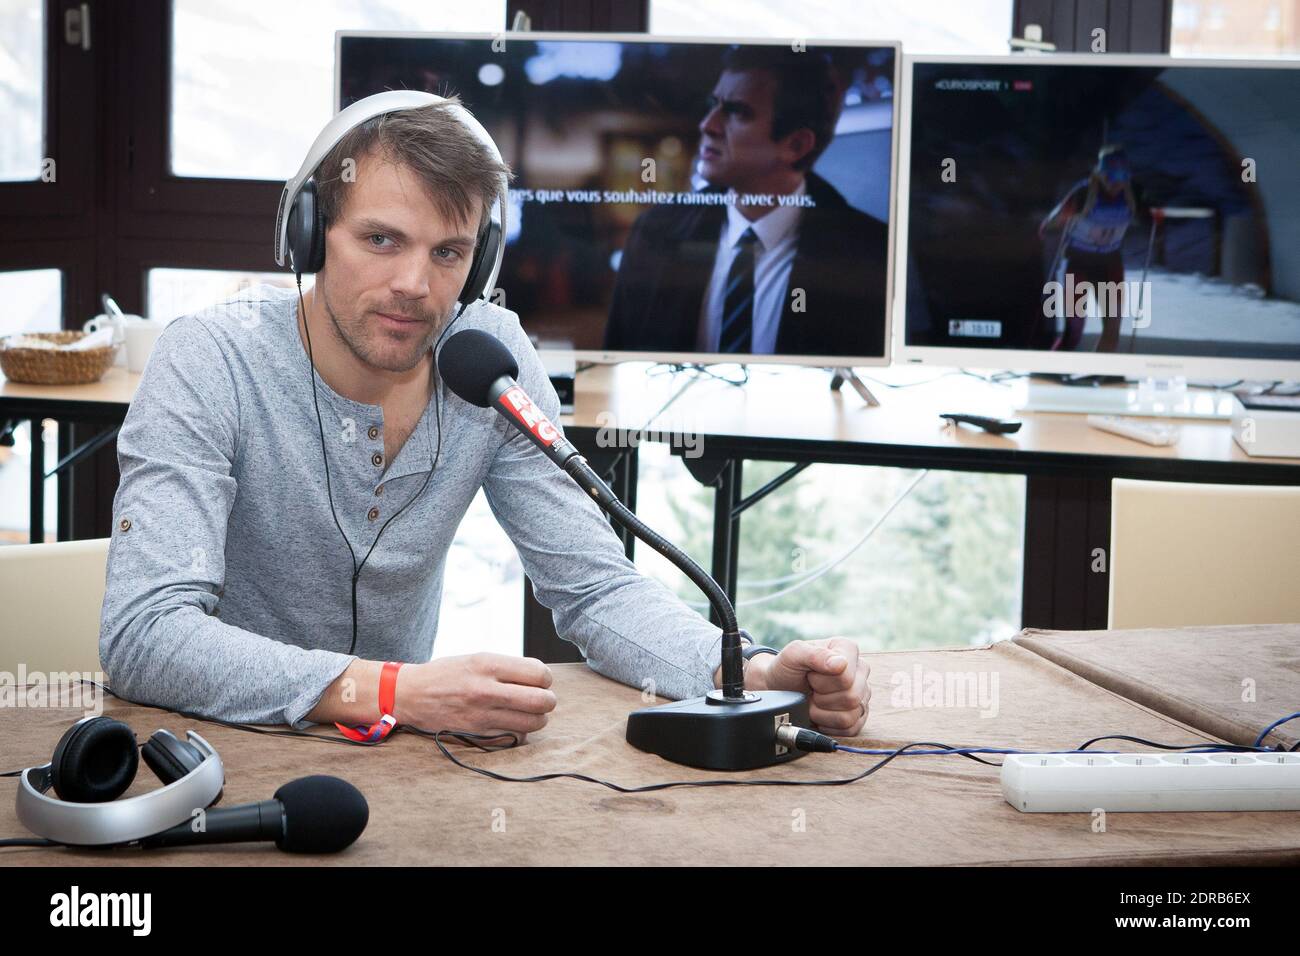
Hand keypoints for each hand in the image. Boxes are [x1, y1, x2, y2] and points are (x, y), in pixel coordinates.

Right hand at [394, 653, 556, 741]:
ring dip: (536, 719)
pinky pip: (514, 738)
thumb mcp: (477, 658)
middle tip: (540, 699)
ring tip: (527, 713)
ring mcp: (482, 715)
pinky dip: (519, 733)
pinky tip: (511, 724)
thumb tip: (541, 677)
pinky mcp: (477, 734)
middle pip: (542, 701)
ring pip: (533, 723)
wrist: (411, 694)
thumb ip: (509, 667)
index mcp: (488, 664)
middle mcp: (486, 690)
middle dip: (547, 701)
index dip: (545, 678)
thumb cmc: (447, 674)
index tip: (539, 681)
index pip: (539, 674)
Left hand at [752, 638, 869, 736]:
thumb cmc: (787, 669)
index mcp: (847, 649)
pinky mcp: (859, 715)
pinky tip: (820, 713)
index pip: (845, 677)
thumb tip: (840, 664)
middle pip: (851, 697)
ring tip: (814, 700)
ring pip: (851, 715)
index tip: (809, 675)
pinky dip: (829, 725)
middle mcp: (860, 670)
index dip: (821, 681)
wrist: (780, 689)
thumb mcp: (793, 655)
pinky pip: (851, 728)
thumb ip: (815, 654)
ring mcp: (862, 693)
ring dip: (823, 713)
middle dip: (822, 698)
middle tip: (811, 689)